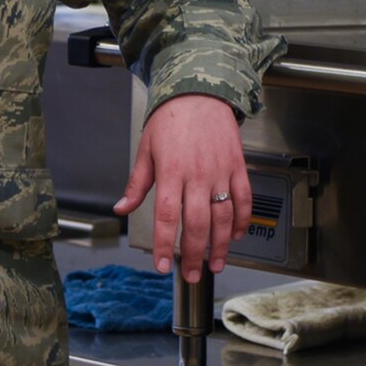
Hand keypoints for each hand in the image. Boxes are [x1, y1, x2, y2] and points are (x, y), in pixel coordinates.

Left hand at [113, 94, 245, 281]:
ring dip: (220, 245)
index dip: (164, 244)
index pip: (166, 216)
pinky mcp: (237, 166)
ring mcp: (220, 171)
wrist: (201, 90)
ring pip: (223, 216)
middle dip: (193, 254)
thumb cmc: (171, 118)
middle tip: (190, 274)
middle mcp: (197, 174)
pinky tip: (236, 235)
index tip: (162, 265)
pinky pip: (243, 199)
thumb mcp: (147, 148)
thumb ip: (137, 183)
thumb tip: (121, 207)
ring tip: (215, 264)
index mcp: (171, 171)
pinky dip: (242, 220)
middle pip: (196, 223)